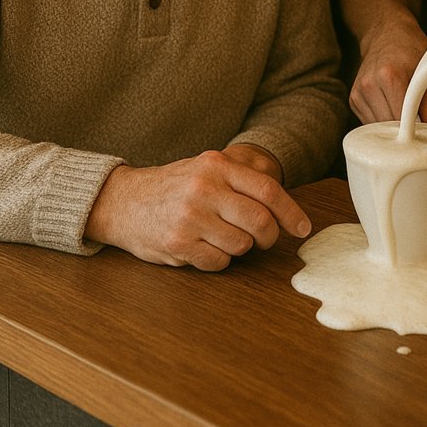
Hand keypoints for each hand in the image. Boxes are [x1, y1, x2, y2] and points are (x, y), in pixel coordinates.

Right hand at [85, 149, 311, 271]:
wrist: (124, 201)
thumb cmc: (174, 186)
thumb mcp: (205, 168)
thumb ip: (240, 177)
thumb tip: (283, 203)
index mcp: (216, 165)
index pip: (267, 189)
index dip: (291, 212)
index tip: (303, 228)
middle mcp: (205, 189)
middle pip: (260, 221)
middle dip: (270, 237)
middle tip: (266, 240)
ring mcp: (190, 217)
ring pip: (242, 245)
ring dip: (241, 247)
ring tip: (222, 236)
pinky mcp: (178, 244)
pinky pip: (219, 262)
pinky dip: (219, 259)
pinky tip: (204, 247)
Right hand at [350, 29, 426, 124]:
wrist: (385, 32)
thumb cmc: (410, 48)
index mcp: (389, 76)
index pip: (401, 119)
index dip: (415, 130)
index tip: (425, 132)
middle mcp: (370, 85)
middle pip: (388, 126)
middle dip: (404, 131)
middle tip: (419, 125)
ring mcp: (359, 92)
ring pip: (377, 127)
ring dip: (392, 128)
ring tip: (404, 115)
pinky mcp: (353, 98)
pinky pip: (369, 122)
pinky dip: (382, 122)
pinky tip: (391, 109)